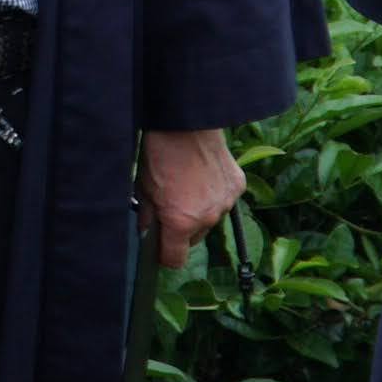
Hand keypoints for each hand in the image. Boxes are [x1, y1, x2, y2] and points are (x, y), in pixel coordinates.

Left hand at [140, 128, 243, 271]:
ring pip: (210, 220)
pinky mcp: (237, 186)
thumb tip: (147, 230)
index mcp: (181, 223)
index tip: (159, 246)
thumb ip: (147, 216)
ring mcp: (226, 203)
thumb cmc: (160, 153)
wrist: (187, 122)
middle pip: (193, 240)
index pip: (175, 260)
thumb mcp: (144, 188)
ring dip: (200, 212)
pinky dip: (214, 194)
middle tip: (171, 207)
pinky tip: (203, 176)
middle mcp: (208, 219)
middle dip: (181, 230)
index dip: (164, 256)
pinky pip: (224, 200)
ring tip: (188, 187)